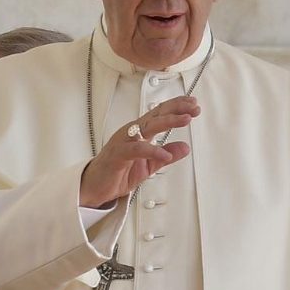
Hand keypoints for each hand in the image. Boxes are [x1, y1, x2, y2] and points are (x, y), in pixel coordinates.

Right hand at [80, 95, 199, 208]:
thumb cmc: (119, 172)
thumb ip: (166, 155)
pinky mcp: (118, 154)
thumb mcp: (149, 165)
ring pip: (148, 126)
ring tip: (185, 120)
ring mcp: (124, 141)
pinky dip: (152, 151)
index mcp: (140, 131)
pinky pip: (136, 149)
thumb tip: (185, 147)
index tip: (194, 103)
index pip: (160, 113)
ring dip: (168, 121)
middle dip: (177, 109)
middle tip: (194, 107)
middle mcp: (132, 132)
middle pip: (156, 114)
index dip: (177, 106)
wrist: (96, 186)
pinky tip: (165, 154)